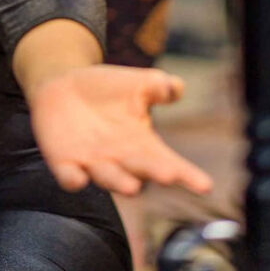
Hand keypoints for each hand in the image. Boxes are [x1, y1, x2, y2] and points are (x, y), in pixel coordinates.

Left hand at [27, 64, 214, 196]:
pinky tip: (77, 179)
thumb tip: (177, 88)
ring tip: (133, 187)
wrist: (63, 86)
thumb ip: (158, 86)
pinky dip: (73, 179)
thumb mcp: (137, 83)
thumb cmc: (108, 89)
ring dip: (119, 182)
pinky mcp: (64, 162)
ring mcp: (92, 163)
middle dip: (154, 174)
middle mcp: (121, 160)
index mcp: (143, 145)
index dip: (187, 175)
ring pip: (108, 178)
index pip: (169, 162)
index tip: (205, 186)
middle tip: (168, 176)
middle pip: (141, 171)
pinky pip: (69, 175)